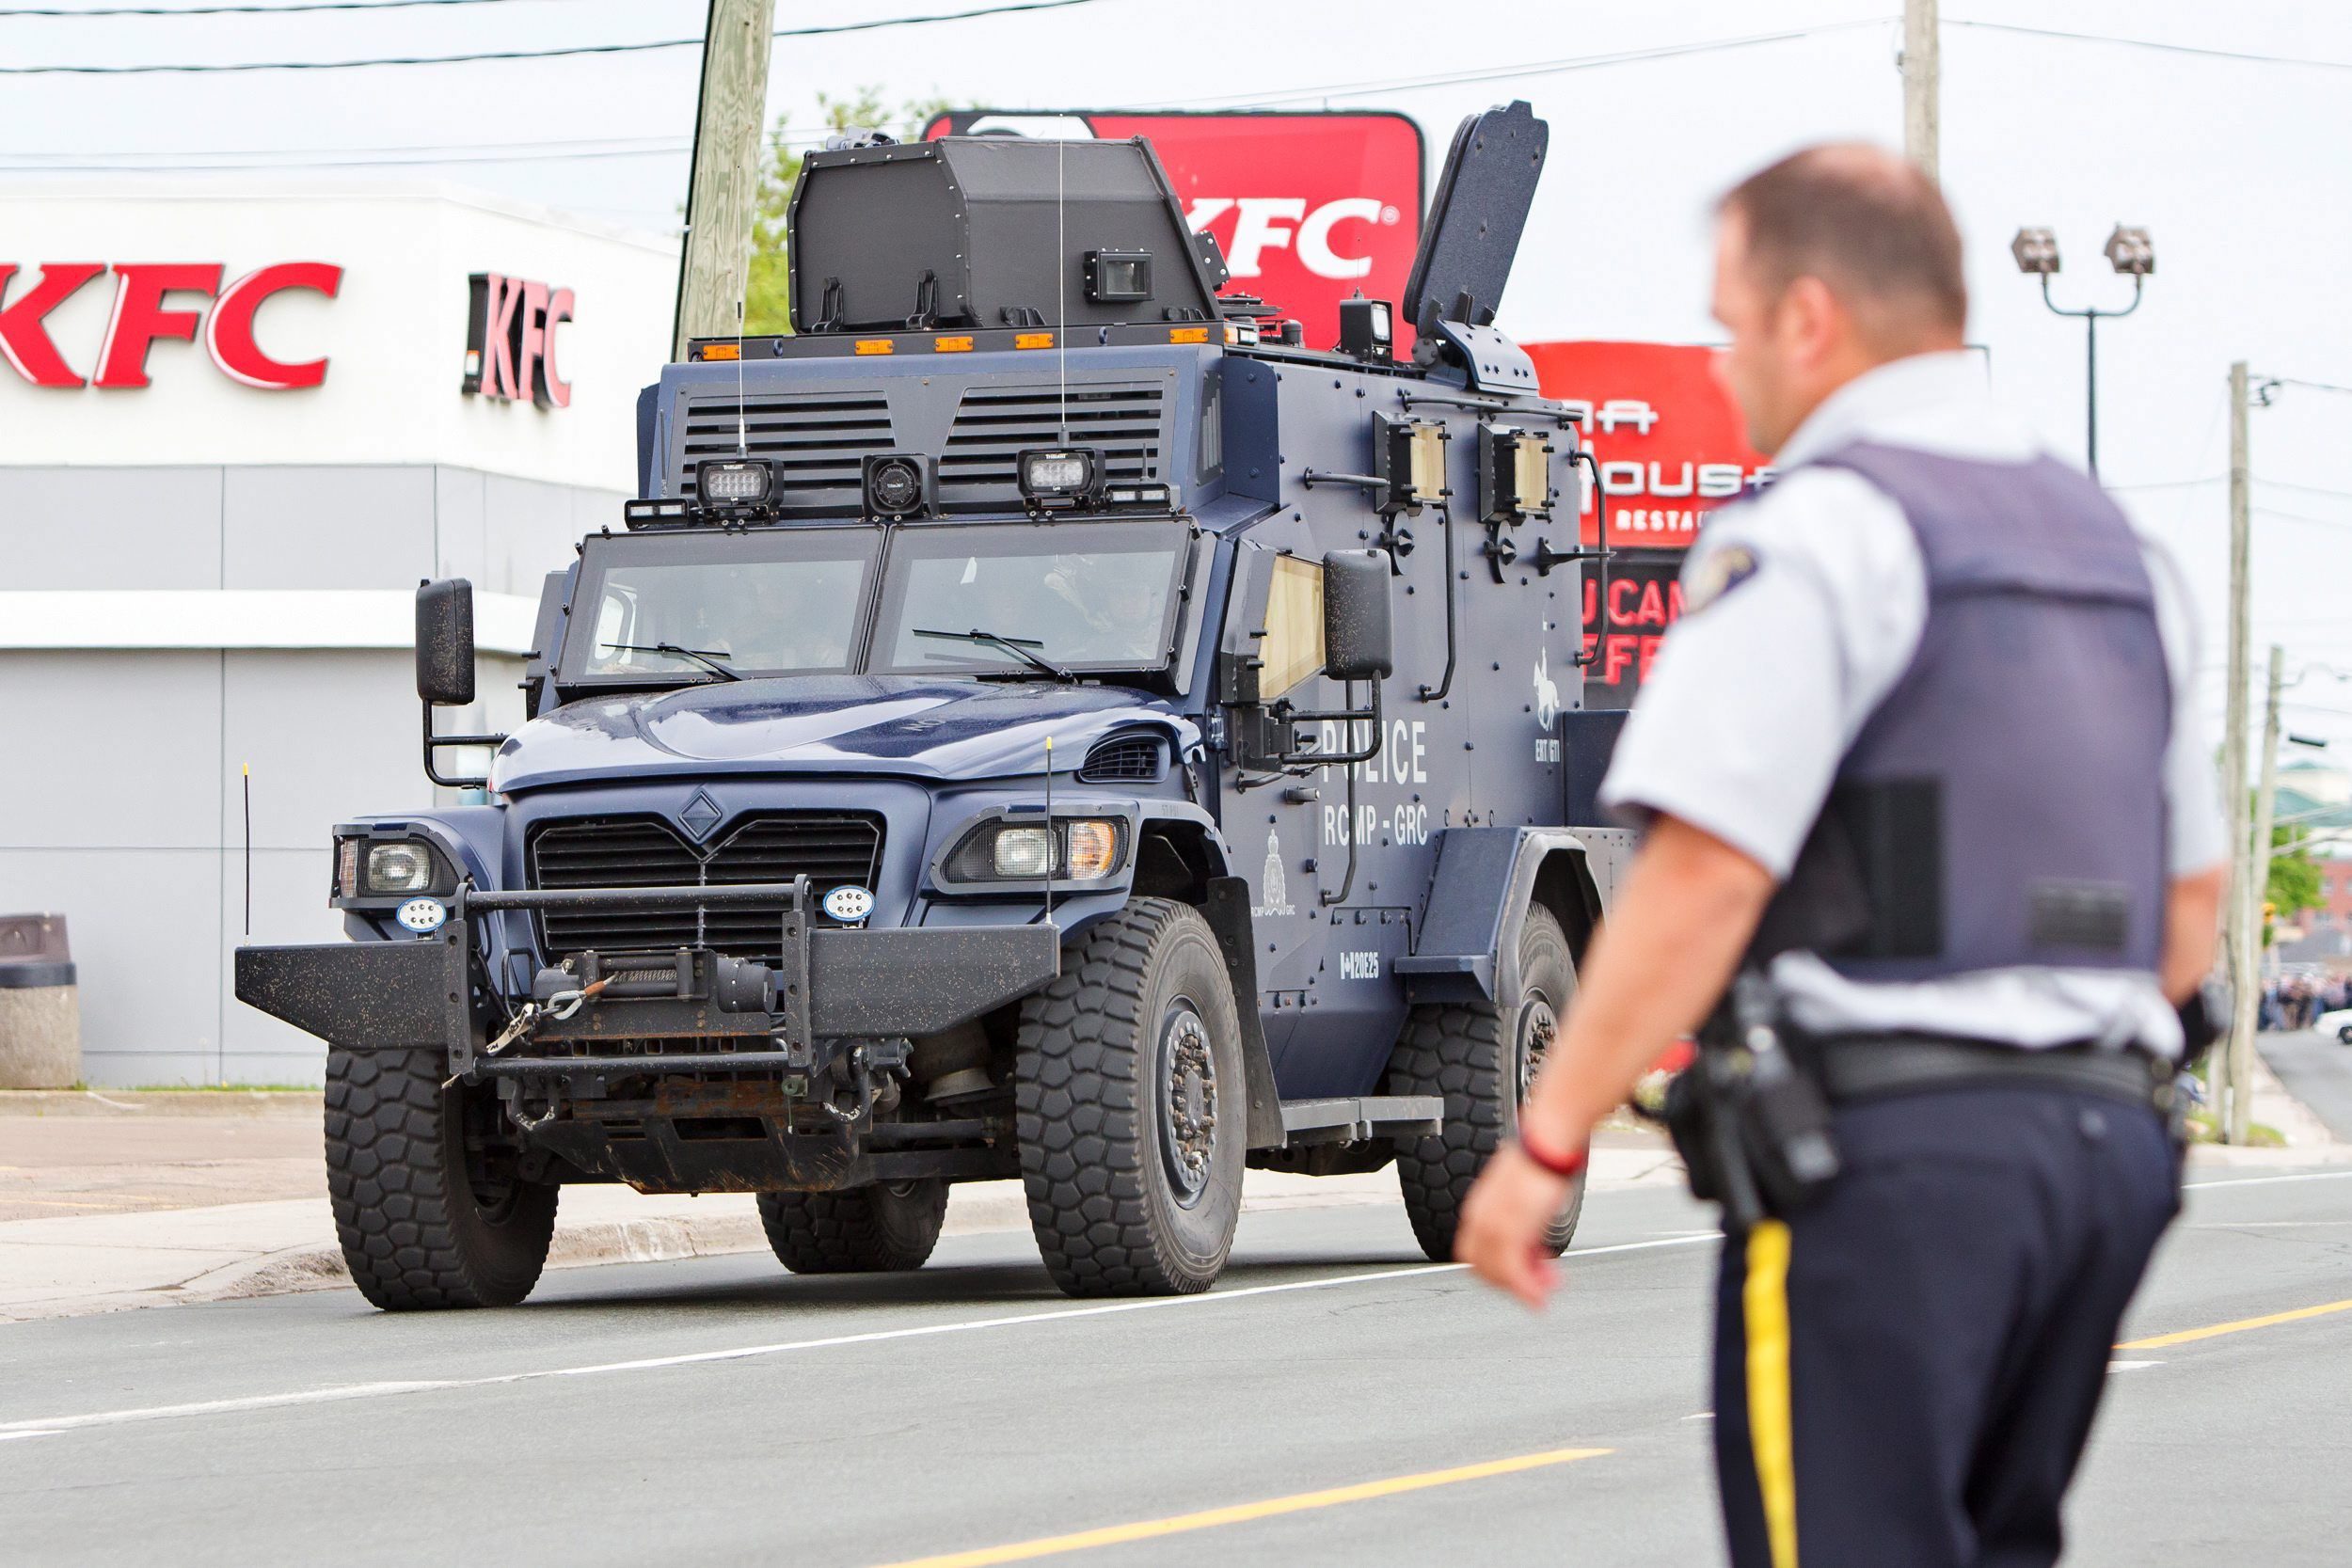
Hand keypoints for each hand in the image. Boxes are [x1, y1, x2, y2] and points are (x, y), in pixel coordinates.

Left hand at [1455, 1140, 1572, 1310]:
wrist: (1548, 1144)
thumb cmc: (1541, 1164)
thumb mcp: (1525, 1197)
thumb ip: (1520, 1222)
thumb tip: (1530, 1243)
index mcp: (1479, 1208)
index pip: (1475, 1252)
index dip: (1496, 1269)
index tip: (1520, 1275)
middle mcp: (1479, 1217)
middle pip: (1481, 1267)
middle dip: (1508, 1284)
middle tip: (1535, 1290)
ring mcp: (1492, 1223)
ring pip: (1496, 1272)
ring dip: (1520, 1289)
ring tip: (1543, 1294)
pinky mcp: (1509, 1228)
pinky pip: (1511, 1270)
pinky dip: (1525, 1288)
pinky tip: (1540, 1295)